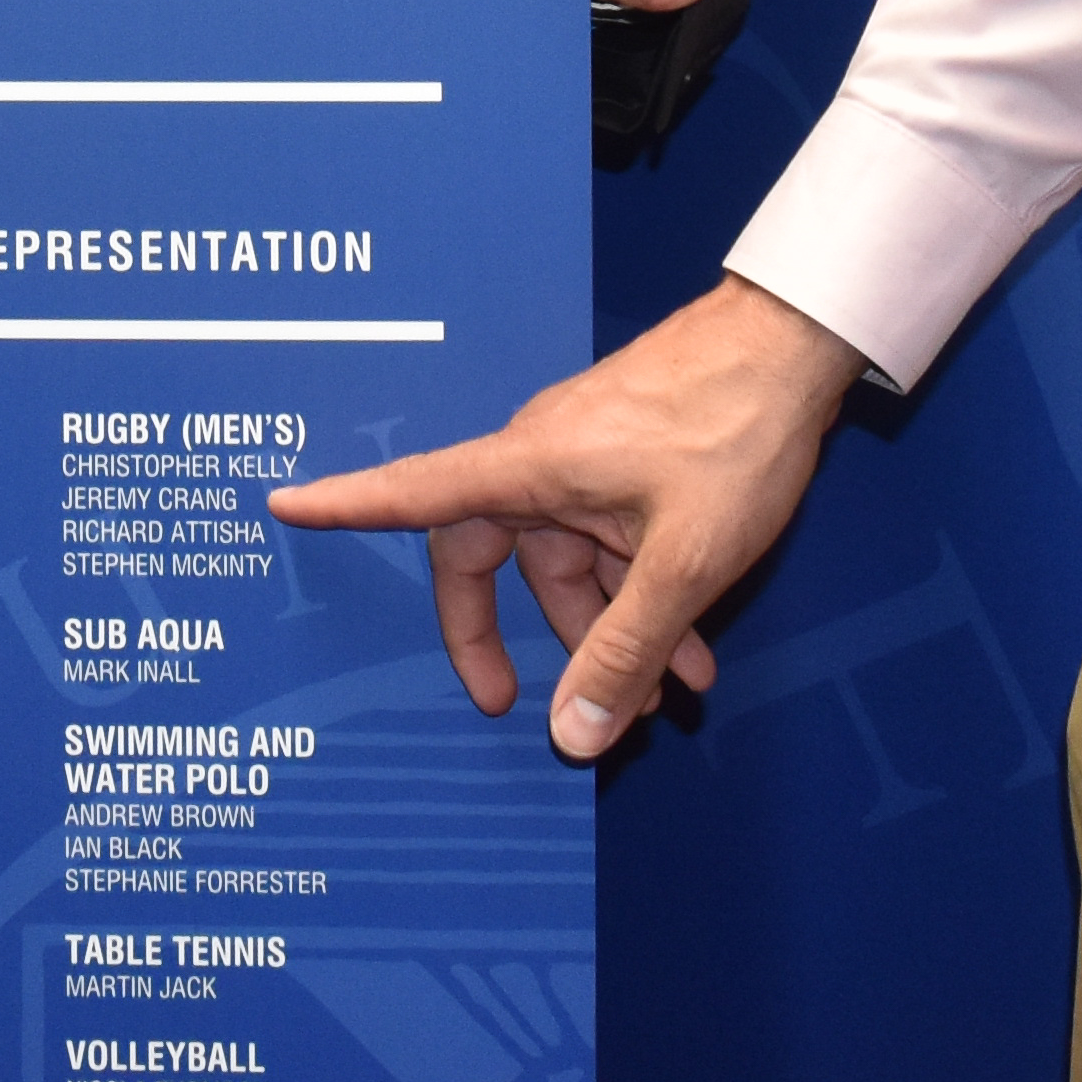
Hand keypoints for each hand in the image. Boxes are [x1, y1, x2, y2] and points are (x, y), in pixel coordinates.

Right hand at [266, 274, 853, 757]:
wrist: (798, 347)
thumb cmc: (732, 431)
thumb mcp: (684, 560)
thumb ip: (628, 647)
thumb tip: (573, 734)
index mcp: (530, 465)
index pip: (415, 493)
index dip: (345, 505)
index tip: (283, 507)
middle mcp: (544, 460)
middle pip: (493, 555)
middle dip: (511, 636)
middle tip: (517, 708)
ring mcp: (590, 460)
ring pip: (569, 562)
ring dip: (610, 629)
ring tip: (669, 695)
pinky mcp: (632, 463)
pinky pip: (614, 545)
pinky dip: (643, 599)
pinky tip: (692, 654)